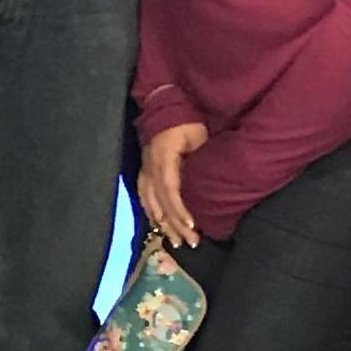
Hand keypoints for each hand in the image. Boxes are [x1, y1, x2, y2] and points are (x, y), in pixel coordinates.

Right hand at [139, 123, 209, 249]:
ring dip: (163, 224)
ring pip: (150, 203)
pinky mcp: (143, 172)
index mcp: (163, 156)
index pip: (169, 188)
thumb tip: (206, 185)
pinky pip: (144, 198)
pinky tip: (160, 227)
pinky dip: (152, 214)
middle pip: (160, 201)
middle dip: (174, 225)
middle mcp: (149, 166)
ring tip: (177, 243)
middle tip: (192, 242)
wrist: (167, 107)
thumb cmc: (187, 121)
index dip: (179, 209)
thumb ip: (199, 160)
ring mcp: (144, 169)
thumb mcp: (198, 136)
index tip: (191, 225)